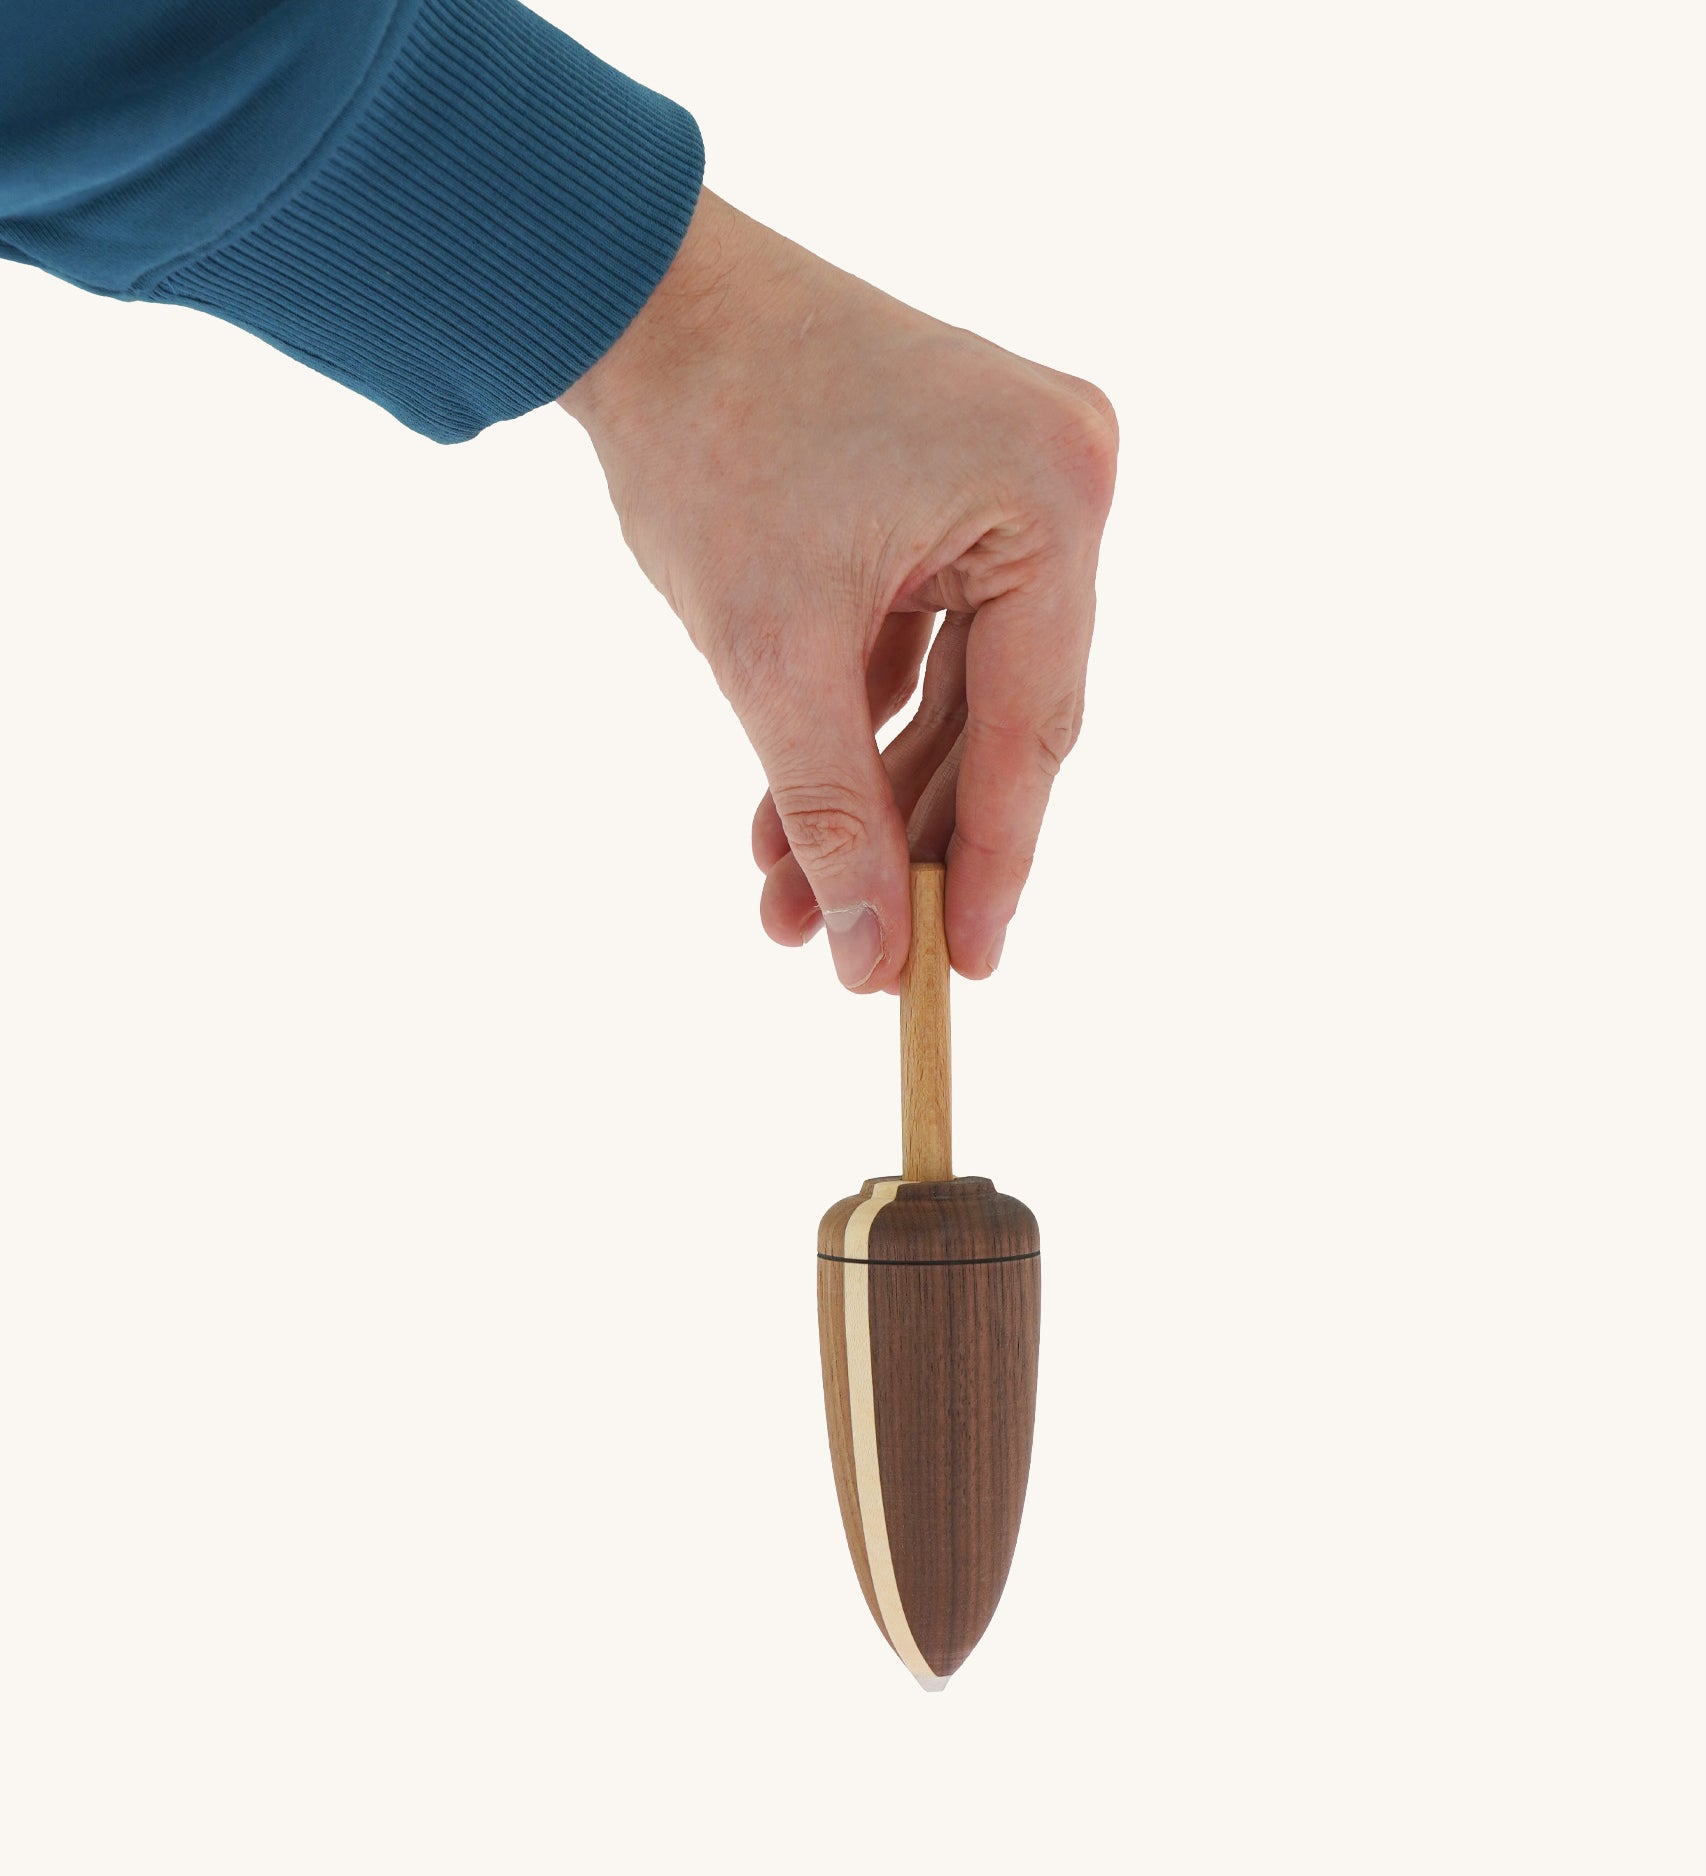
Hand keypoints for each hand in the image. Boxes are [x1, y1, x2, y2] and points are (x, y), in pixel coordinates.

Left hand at [558, 191, 1116, 991]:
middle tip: (862, 949)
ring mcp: (1017, 478)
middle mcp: (1063, 479)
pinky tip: (785, 813)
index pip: (1033, 725)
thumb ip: (831, 812)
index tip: (965, 971)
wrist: (636, 299)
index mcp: (1052, 498)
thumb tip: (874, 956)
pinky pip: (927, 638)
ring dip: (870, 792)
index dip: (996, 862)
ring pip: (955, 689)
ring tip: (790, 897)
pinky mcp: (959, 488)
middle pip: (1000, 714)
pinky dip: (860, 720)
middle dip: (909, 836)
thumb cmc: (706, 441)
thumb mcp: (769, 653)